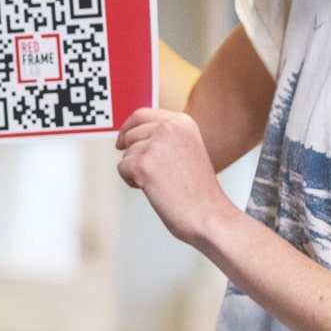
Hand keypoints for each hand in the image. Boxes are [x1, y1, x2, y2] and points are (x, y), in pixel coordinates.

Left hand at [115, 108, 234, 245]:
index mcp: (182, 122)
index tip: (122, 139)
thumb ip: (165, 138)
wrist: (208, 215)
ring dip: (136, 170)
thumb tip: (130, 134)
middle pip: (130, 135)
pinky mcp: (144, 164)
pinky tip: (153, 189)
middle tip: (157, 174)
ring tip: (162, 183)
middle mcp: (169, 128)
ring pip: (126, 154)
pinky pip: (122, 168)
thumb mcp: (187, 149)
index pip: (142, 114)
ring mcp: (156, 145)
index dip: (128, 128)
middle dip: (135, 155)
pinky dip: (131, 181)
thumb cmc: (198, 191)